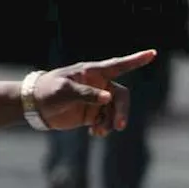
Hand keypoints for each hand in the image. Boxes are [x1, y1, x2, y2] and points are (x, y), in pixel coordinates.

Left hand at [35, 50, 158, 137]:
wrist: (35, 106)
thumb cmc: (48, 91)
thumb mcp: (65, 91)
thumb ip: (87, 94)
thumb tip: (109, 98)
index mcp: (93, 72)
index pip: (119, 65)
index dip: (137, 60)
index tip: (153, 54)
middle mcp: (99, 85)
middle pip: (121, 97)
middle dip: (122, 112)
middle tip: (119, 126)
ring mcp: (97, 100)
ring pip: (115, 112)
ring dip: (111, 123)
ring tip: (98, 132)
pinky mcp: (93, 113)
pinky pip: (107, 122)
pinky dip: (104, 128)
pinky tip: (94, 133)